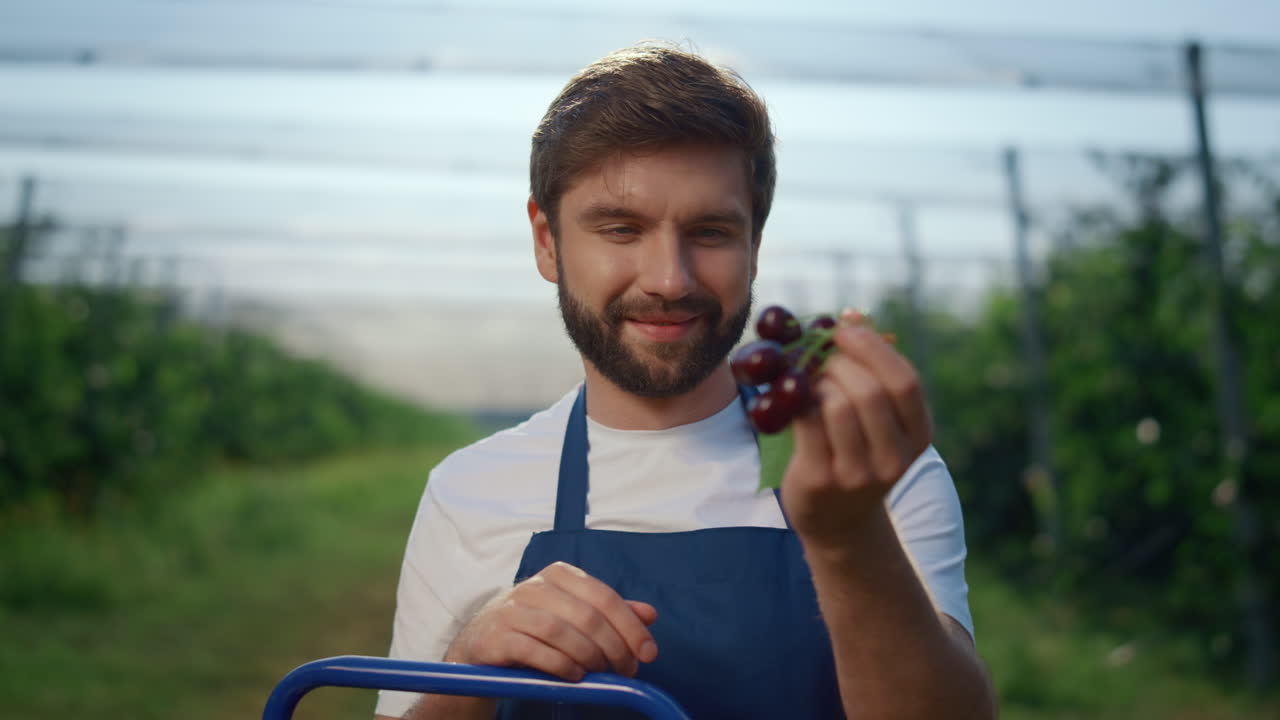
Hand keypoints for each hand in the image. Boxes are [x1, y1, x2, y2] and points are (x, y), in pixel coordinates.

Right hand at [444, 561, 658, 680]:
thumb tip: (650, 614)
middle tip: (626, 670)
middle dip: (615, 647)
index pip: (605, 597)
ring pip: (562, 632)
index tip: (649, 653)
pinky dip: (561, 666)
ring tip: (599, 674)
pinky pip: (536, 651)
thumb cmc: (533, 627)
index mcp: (559, 575)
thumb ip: (610, 613)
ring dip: (589, 657)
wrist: (479, 644)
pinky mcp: (497, 636)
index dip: (631, 626)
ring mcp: (513, 610)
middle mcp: (535, 586)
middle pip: (587, 616)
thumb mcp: (573, 615)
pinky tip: (574, 676)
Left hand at [782, 318, 933, 550]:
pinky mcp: (821, 479)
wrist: (839, 522)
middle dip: (839, 363)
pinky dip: (795, 402)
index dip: (874, 348)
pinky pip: (806, 423)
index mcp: (918, 435)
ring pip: (835, 405)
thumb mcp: (879, 419)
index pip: (905, 382)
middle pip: (869, 391)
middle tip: (820, 357)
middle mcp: (895, 458)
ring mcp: (858, 473)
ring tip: (810, 384)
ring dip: (816, 383)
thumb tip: (852, 313)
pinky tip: (794, 402)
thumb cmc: (857, 452)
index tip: (846, 330)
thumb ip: (872, 370)